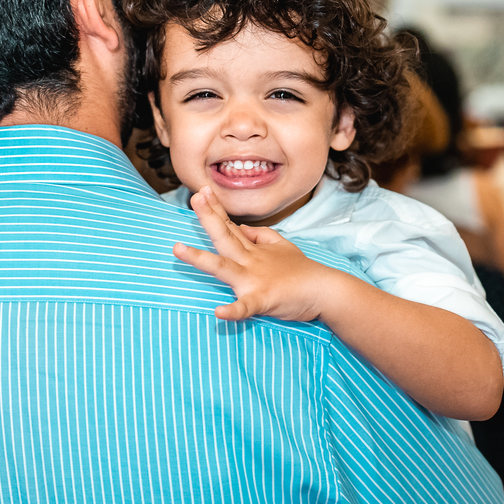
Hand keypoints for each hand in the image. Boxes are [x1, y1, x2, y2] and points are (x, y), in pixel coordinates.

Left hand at [173, 186, 338, 321]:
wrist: (325, 291)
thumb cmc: (302, 271)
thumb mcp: (281, 246)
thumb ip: (259, 236)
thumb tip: (241, 227)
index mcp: (252, 249)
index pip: (229, 225)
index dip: (215, 208)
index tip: (201, 191)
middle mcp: (249, 260)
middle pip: (223, 236)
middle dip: (207, 217)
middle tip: (193, 198)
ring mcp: (254, 279)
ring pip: (223, 266)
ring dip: (200, 258)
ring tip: (178, 249)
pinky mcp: (263, 299)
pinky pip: (246, 306)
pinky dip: (233, 311)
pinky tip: (219, 312)